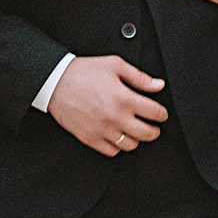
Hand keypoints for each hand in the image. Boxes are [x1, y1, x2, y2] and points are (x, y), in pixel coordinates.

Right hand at [48, 56, 167, 155]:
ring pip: (130, 145)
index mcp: (123, 98)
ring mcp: (102, 130)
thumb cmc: (83, 72)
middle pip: (146, 134)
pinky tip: (117, 136)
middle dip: (154, 131)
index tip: (161, 114)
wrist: (55, 82)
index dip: (162, 114)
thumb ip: (139, 77)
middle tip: (154, 127)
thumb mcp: (114, 65)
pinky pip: (111, 151)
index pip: (154, 113)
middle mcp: (115, 117)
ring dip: (136, 139)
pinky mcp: (90, 138)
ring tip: (134, 131)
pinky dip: (118, 146)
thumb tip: (158, 86)